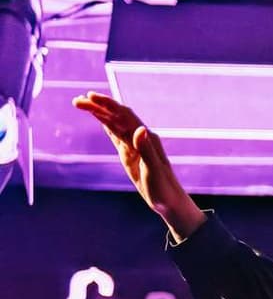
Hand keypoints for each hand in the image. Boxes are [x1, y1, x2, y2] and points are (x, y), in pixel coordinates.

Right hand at [71, 93, 205, 238]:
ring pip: (114, 124)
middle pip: (117, 117)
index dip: (108, 105)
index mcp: (147, 138)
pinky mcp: (130, 154)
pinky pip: (116, 135)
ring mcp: (134, 146)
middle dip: (98, 107)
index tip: (90, 97)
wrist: (169, 201)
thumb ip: (146, 149)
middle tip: (77, 100)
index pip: (124, 115)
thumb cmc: (163, 188)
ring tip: (80, 104)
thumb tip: (140, 129)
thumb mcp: (154, 170)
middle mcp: (141, 138)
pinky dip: (106, 125)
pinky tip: (99, 118)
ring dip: (99, 113)